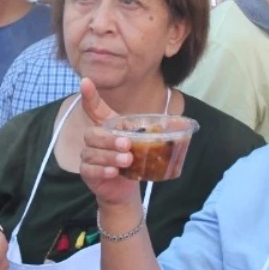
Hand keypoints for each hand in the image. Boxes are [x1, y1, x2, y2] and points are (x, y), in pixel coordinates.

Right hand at [78, 78, 141, 208]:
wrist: (125, 187)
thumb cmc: (132, 160)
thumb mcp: (143, 144)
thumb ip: (153, 132)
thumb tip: (182, 123)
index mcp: (107, 126)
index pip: (94, 108)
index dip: (89, 95)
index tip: (86, 81)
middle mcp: (94, 139)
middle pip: (93, 133)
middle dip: (110, 139)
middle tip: (127, 144)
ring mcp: (88, 155)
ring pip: (92, 152)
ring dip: (110, 156)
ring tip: (127, 160)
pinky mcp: (87, 172)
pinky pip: (89, 169)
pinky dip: (102, 170)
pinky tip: (114, 172)